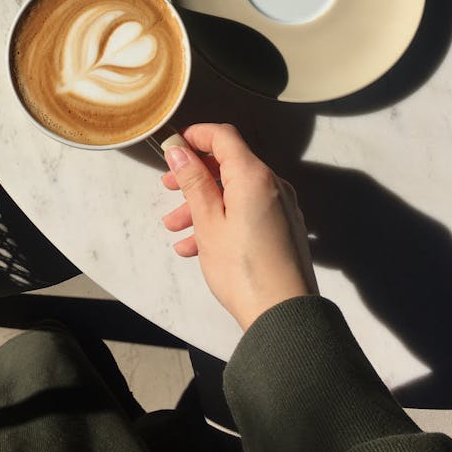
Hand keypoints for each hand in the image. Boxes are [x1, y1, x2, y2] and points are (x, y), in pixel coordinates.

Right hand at [162, 123, 317, 330]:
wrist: (283, 315)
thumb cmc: (241, 267)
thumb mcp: (208, 221)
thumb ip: (193, 181)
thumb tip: (179, 150)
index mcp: (254, 175)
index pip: (223, 136)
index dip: (195, 136)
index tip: (172, 148)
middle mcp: (272, 185)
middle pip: (228, 165)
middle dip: (194, 175)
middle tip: (167, 188)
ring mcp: (280, 208)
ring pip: (234, 193)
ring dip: (202, 204)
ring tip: (174, 229)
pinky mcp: (282, 230)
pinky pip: (247, 213)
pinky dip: (221, 220)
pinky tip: (195, 247)